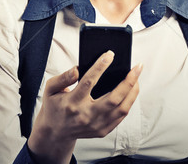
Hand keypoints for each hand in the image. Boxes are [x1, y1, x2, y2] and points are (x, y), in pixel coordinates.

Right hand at [27, 51, 142, 163]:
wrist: (55, 132)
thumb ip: (62, 78)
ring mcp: (96, 125)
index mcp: (72, 103)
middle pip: (113, 98)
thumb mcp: (50, 89)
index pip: (89, 82)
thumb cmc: (55, 107)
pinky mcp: (102, 130)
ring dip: (133, 92)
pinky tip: (131, 91)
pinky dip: (128, 102)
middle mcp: (86, 115)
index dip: (100, 67)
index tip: (110, 55)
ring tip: (136, 77)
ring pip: (122, 109)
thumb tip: (77, 69)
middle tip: (137, 67)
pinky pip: (121, 116)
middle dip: (128, 81)